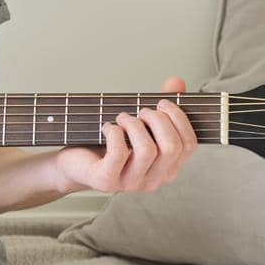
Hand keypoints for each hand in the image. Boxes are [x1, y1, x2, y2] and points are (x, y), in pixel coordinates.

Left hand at [53, 76, 199, 194]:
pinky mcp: (107, 181)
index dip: (180, 118)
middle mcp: (153, 179)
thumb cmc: (109, 143)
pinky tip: (108, 128)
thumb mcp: (138, 123)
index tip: (163, 103)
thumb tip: (176, 82)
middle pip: (172, 147)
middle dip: (158, 119)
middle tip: (141, 110)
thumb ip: (161, 106)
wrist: (75, 164)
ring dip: (134, 124)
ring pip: (147, 150)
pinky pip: (119, 153)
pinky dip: (114, 132)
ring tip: (122, 117)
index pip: (189, 145)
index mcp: (167, 167)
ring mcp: (130, 183)